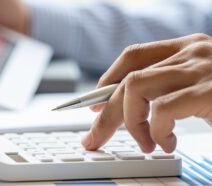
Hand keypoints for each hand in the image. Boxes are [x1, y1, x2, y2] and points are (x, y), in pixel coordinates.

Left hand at [82, 33, 211, 152]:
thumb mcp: (199, 85)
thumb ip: (167, 87)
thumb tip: (128, 107)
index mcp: (187, 48)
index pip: (133, 56)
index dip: (107, 80)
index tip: (94, 104)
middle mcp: (192, 52)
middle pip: (128, 79)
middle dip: (107, 114)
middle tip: (95, 137)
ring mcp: (200, 69)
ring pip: (135, 88)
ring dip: (132, 123)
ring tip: (145, 144)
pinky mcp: (210, 92)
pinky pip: (162, 110)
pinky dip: (157, 132)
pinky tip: (167, 143)